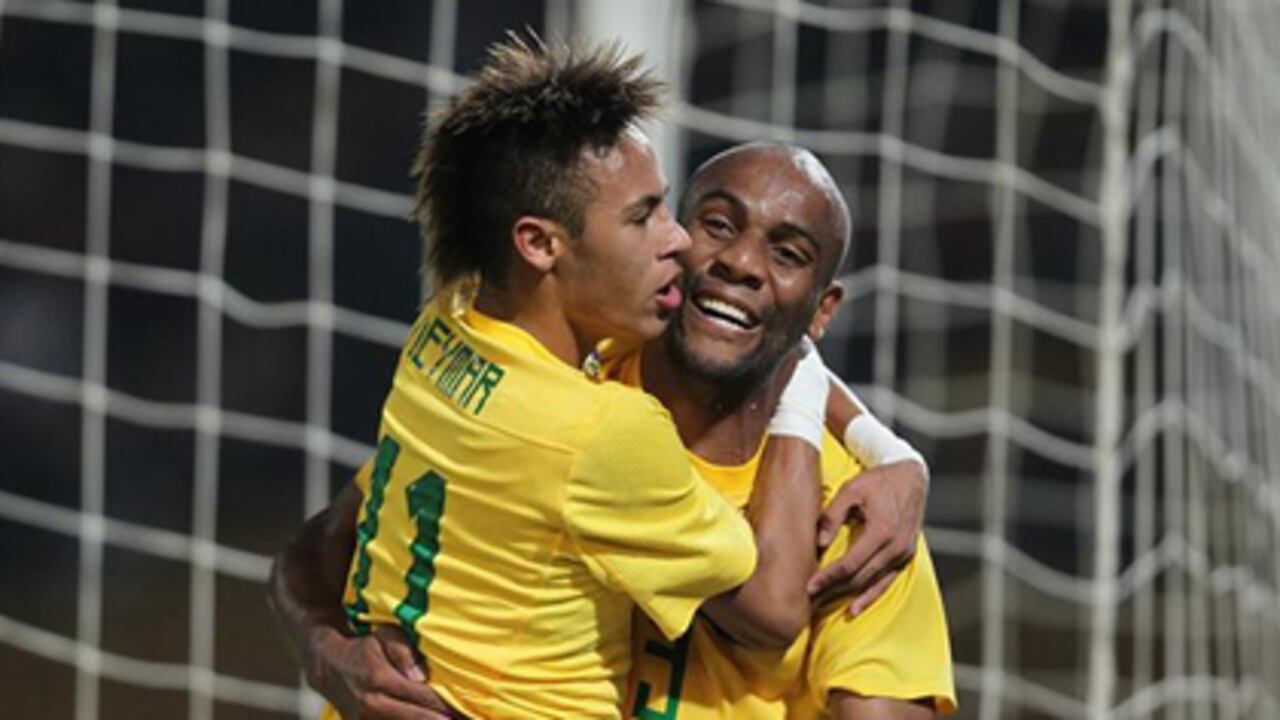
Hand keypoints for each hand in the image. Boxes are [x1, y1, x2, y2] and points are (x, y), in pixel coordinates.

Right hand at [307, 625, 457, 719]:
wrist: (328, 666)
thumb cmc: (364, 646)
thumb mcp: (382, 637)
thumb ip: (403, 652)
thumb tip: (421, 676)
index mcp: (379, 679)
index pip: (422, 696)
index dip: (447, 706)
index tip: (469, 711)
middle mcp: (372, 704)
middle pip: (417, 719)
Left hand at [805, 459, 927, 615]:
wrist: (911, 477)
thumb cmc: (878, 481)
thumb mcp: (852, 489)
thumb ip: (833, 514)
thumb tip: (819, 542)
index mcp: (882, 530)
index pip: (850, 563)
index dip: (828, 577)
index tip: (809, 585)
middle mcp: (896, 546)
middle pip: (860, 578)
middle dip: (833, 590)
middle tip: (810, 599)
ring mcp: (904, 554)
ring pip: (872, 583)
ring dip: (848, 596)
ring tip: (825, 605)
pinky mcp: (906, 557)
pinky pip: (886, 582)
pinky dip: (870, 596)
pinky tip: (854, 608)